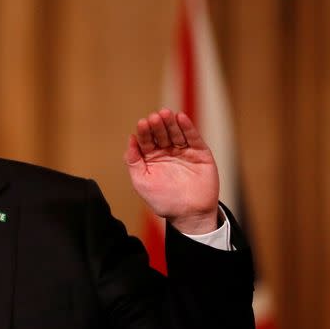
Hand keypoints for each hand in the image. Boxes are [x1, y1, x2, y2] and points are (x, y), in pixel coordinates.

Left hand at [124, 109, 219, 234]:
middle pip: (161, 134)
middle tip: (154, 117)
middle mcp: (167, 152)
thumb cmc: (163, 201)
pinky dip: (188, 128)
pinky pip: (193, 138)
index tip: (141, 124)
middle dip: (157, 125)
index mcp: (151, 158)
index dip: (144, 132)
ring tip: (166, 113)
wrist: (189, 214)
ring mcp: (184, 151)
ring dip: (171, 123)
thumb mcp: (142, 181)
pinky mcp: (200, 153)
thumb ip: (133, 161)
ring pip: (176, 133)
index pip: (146, 140)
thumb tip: (130, 139)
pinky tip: (181, 118)